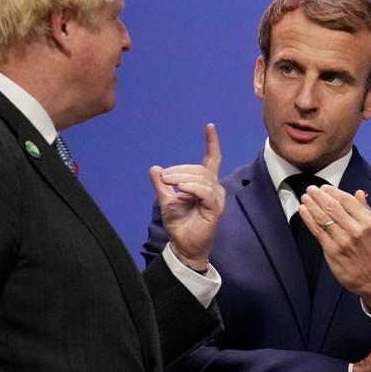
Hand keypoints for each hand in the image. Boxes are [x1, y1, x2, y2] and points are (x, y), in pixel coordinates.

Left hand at [150, 123, 224, 270]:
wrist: (182, 245)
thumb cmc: (179, 223)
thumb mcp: (166, 200)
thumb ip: (161, 185)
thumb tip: (154, 168)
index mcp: (205, 184)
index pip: (212, 159)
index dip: (212, 143)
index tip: (210, 126)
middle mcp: (214, 188)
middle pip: (199, 169)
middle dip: (179, 170)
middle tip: (163, 178)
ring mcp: (216, 198)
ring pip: (201, 178)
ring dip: (182, 177)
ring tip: (168, 183)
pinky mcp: (215, 209)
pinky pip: (205, 193)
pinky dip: (193, 188)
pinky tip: (181, 189)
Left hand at [297, 186, 370, 314]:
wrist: (370, 276)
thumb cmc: (370, 250)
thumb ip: (365, 209)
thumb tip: (358, 193)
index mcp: (367, 222)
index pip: (347, 201)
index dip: (333, 192)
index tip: (325, 188)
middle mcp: (355, 230)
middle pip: (333, 207)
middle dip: (319, 196)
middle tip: (311, 189)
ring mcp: (343, 240)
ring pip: (323, 218)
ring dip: (312, 205)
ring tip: (305, 197)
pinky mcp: (332, 250)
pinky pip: (317, 231)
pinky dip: (308, 219)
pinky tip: (303, 211)